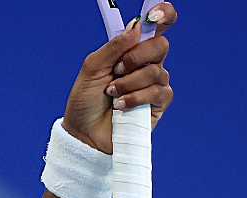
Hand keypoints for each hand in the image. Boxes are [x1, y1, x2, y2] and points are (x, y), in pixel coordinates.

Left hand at [63, 3, 176, 153]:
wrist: (84, 134)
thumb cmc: (85, 102)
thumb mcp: (91, 70)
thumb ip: (112, 48)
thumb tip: (136, 27)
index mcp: (131, 51)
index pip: (156, 27)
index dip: (162, 15)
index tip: (155, 15)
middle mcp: (146, 64)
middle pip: (160, 46)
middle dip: (136, 57)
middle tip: (117, 70)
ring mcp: (154, 83)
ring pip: (156, 71)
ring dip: (128, 83)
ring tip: (111, 93)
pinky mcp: (159, 103)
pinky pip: (158, 92)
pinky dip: (135, 98)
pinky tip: (120, 106)